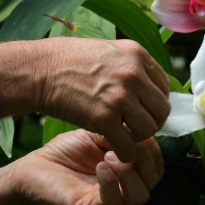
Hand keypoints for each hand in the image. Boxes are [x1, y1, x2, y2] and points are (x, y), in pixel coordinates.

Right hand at [0, 38, 170, 162]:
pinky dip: (125, 153)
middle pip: (161, 109)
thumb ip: (130, 65)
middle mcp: (133, 74)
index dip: (155, 102)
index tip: (143, 110)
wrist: (40, 70)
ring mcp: (120, 96)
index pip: (164, 86)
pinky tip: (116, 151)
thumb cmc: (68, 60)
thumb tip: (146, 84)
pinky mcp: (105, 118)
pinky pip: (128, 145)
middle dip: (151, 121)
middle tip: (135, 127)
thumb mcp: (107, 50)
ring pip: (150, 129)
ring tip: (124, 137)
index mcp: (137, 55)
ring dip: (138, 138)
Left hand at [0, 130, 164, 204]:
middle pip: (153, 182)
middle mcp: (122, 190)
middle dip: (146, 158)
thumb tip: (138, 121)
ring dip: (130, 171)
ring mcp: (107, 204)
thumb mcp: (96, 135)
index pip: (156, 167)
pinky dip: (111, 182)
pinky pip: (112, 202)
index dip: (152, 148)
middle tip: (126, 142)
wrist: (32, 167)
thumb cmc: (64, 153)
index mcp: (127, 173)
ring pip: (140, 196)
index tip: (135, 130)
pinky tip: (100, 165)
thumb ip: (118, 131)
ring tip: (109, 154)